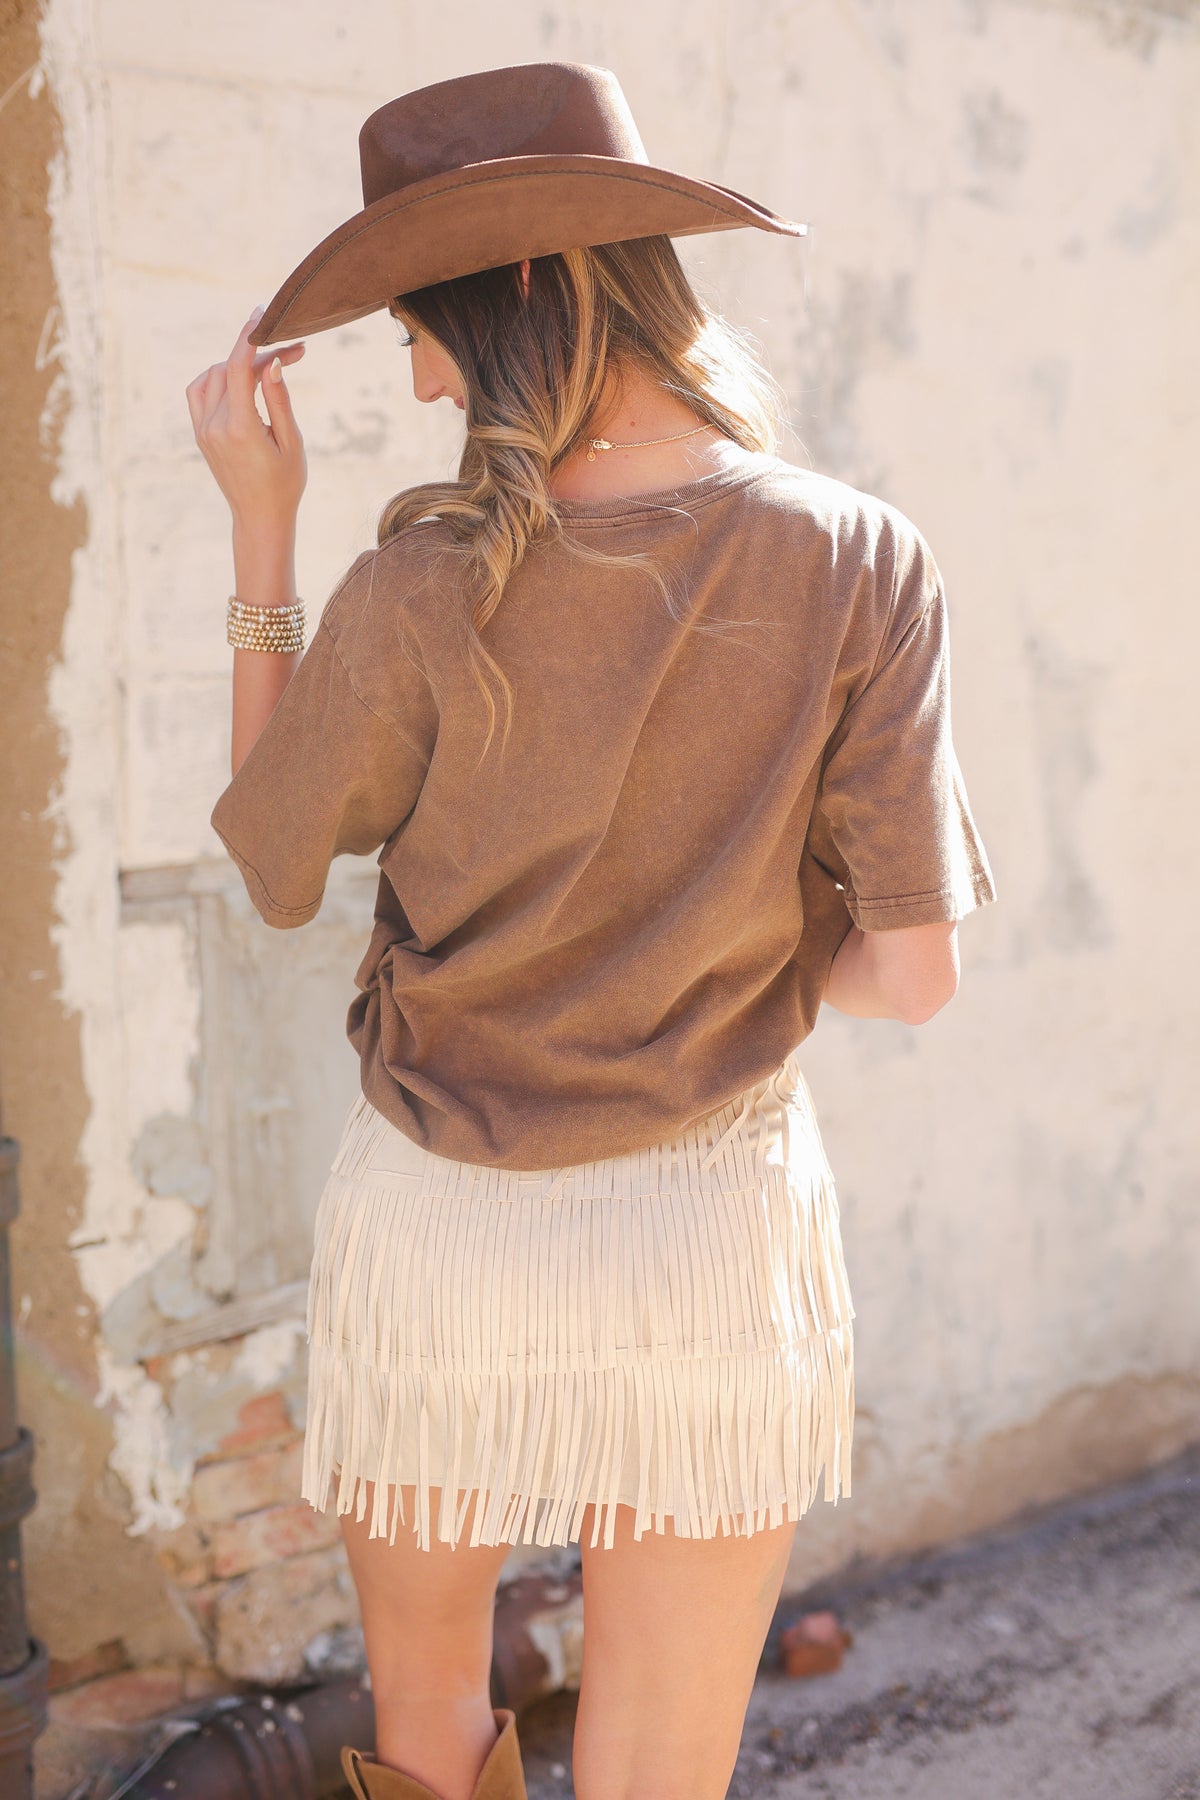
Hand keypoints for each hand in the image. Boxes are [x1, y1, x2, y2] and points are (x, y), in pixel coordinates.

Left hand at [185, 305, 307, 527]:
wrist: (259, 517)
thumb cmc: (284, 483)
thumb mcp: (292, 443)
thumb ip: (280, 400)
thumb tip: (270, 363)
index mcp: (240, 429)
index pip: (237, 368)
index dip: (249, 337)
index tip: (261, 314)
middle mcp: (214, 427)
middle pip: (229, 369)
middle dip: (257, 356)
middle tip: (291, 355)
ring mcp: (202, 430)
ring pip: (212, 377)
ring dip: (236, 366)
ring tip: (267, 371)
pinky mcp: (200, 434)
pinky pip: (200, 392)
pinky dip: (218, 379)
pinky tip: (240, 383)